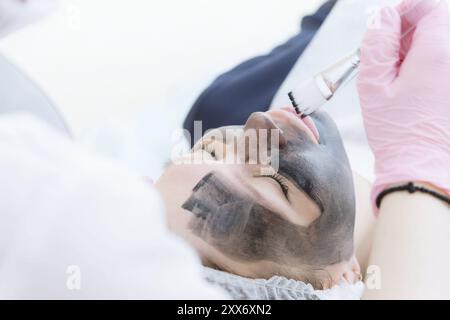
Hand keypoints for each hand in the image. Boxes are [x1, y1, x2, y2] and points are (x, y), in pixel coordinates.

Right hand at [357, 0, 449, 210]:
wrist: (420, 167)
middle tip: (383, 51)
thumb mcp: (373, 84)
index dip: (406, 9)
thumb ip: (377, 43)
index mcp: (437, 53)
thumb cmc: (396, 131)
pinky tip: (405, 84)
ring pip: (439, 44)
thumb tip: (382, 17)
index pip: (431, 7)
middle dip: (408, 29)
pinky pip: (442, 64)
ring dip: (414, 48)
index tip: (386, 23)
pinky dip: (423, 64)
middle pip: (437, 23)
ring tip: (392, 73)